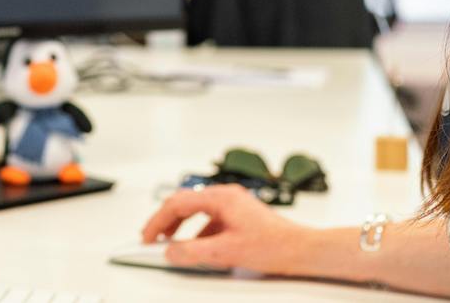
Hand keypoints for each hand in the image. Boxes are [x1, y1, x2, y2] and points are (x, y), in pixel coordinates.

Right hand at [139, 184, 317, 273]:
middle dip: (166, 222)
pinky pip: (210, 220)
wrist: (301, 250)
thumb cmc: (274, 245)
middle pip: (185, 203)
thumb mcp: (226, 252)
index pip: (177, 203)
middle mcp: (226, 196)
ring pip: (197, 211)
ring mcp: (233, 205)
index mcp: (220, 198)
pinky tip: (199, 249)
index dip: (157, 221)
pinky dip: (198, 233)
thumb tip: (171, 251)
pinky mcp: (239, 216)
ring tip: (173, 245)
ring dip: (182, 228)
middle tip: (153, 239)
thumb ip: (193, 251)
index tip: (147, 237)